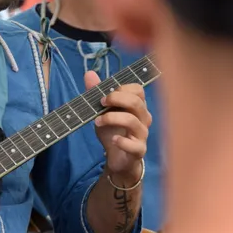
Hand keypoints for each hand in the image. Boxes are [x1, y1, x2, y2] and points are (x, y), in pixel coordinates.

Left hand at [87, 71, 150, 186]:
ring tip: (97, 121)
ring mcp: (142, 135)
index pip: (138, 90)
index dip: (122, 88)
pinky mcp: (139, 150)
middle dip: (116, 99)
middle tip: (101, 103)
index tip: (104, 94)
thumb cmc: (113, 131)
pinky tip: (113, 140)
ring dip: (111, 118)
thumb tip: (89, 73)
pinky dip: (122, 141)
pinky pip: (135, 145)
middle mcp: (143, 118)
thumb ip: (96, 93)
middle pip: (137, 102)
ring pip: (133, 121)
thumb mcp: (102, 112)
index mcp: (137, 106)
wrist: (118, 159)